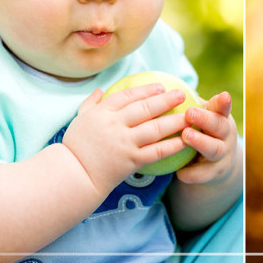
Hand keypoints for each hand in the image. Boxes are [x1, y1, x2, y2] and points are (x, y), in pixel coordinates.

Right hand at [63, 84, 190, 194]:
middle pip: (146, 108)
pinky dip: (172, 145)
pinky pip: (156, 151)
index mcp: (103, 113)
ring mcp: (125, 143)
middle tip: (181, 94)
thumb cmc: (75, 146)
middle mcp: (115, 125)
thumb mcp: (79, 119)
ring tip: (189, 116)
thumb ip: (90, 103)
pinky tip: (184, 140)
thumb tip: (99, 90)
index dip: (146, 90)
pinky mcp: (132, 161)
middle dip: (166, 100)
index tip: (161, 86)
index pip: (128, 96)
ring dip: (174, 121)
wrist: (74, 176)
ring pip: (155, 128)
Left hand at [175, 91, 238, 184]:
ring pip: (214, 149)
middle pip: (220, 126)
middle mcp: (225, 135)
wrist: (216, 163)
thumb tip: (161, 90)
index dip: (223, 102)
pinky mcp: (215, 173)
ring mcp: (222, 154)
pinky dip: (192, 173)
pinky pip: (204, 174)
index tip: (223, 96)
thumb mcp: (201, 117)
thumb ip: (189, 105)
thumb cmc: (201, 130)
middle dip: (205, 119)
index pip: (222, 107)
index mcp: (220, 117)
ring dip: (200, 142)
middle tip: (189, 113)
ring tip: (185, 136)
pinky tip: (179, 172)